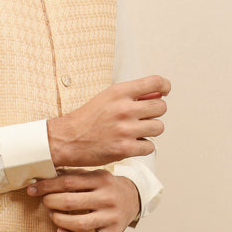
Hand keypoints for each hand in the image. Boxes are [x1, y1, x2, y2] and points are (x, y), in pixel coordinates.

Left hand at [26, 169, 141, 231]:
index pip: (68, 182)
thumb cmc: (107, 187)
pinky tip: (61, 231)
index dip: (47, 186)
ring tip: (53, 215)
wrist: (134, 198)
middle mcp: (107, 198)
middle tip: (45, 202)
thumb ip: (73, 175)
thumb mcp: (94, 175)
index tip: (33, 189)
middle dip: (51, 202)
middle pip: (70, 202)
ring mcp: (111, 217)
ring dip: (58, 220)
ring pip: (78, 223)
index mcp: (101, 179)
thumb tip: (44, 176)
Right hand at [46, 75, 168, 166]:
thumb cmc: (87, 118)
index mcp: (120, 92)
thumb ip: (133, 95)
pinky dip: (143, 147)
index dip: (165, 87)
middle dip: (155, 113)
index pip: (156, 82)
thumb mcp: (107, 98)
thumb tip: (160, 93)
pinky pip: (150, 146)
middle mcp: (124, 109)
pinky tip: (131, 144)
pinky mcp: (124, 149)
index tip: (163, 92)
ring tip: (135, 132)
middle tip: (142, 118)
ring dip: (150, 131)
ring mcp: (125, 130)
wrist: (67, 140)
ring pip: (159, 127)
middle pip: (161, 107)